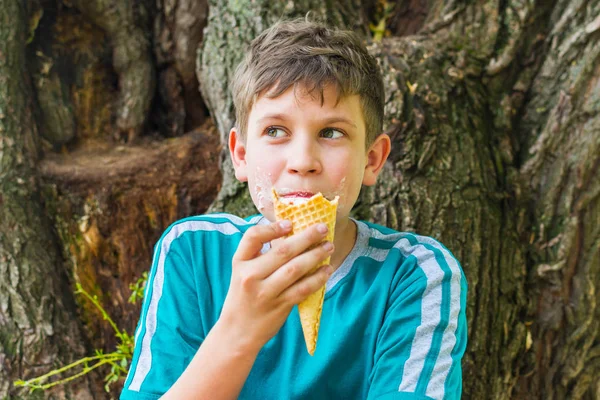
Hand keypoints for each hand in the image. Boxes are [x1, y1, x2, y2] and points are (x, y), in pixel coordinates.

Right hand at [218, 220, 333, 352]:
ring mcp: (265, 292)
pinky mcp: (279, 306)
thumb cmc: (243, 296)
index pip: (253, 237)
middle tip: (323, 228)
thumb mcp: (242, 272)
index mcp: (240, 262)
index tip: (290, 223)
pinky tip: (327, 270)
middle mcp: (250, 276)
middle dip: (306, 237)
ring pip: (295, 269)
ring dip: (315, 255)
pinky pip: (303, 289)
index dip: (272, 227)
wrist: (237, 331)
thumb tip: (291, 233)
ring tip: (329, 247)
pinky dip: (317, 278)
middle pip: (282, 251)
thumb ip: (260, 255)